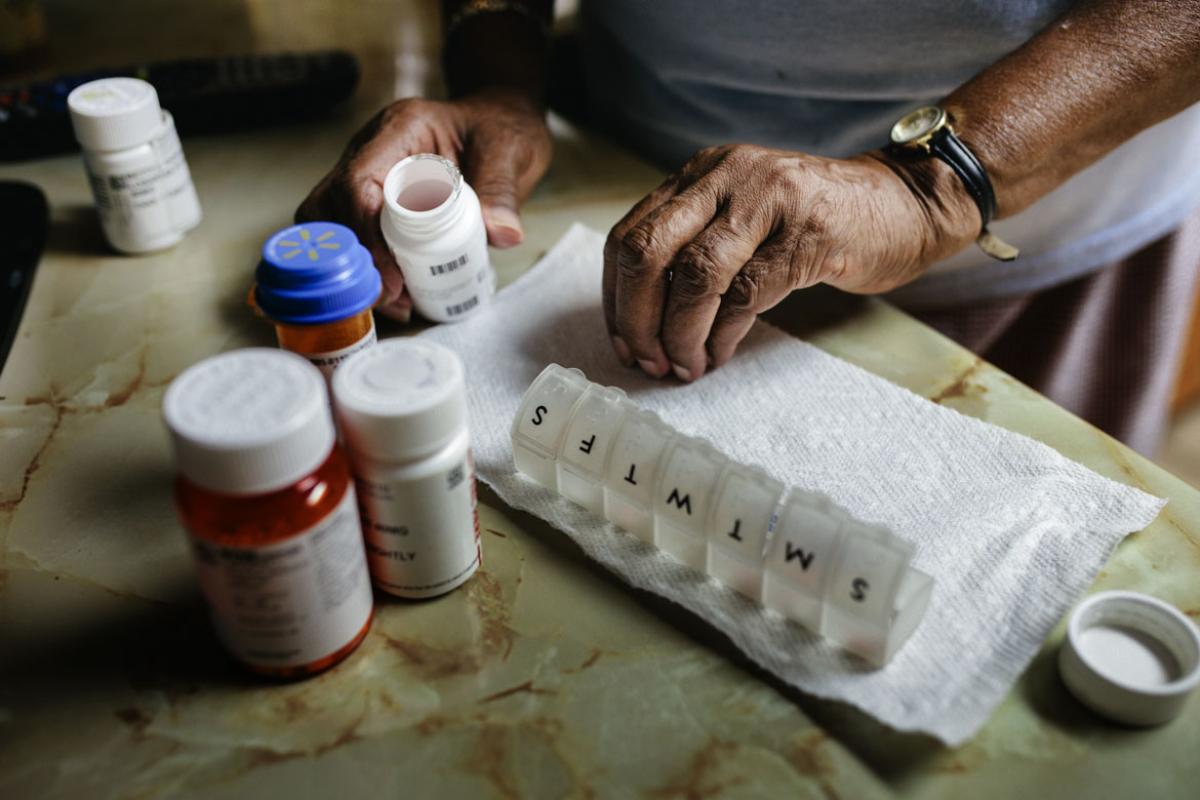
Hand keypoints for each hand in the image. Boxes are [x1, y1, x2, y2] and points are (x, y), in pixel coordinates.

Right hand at [297, 88, 552, 320]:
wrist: (500, 124)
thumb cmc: (500, 130)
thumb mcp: (510, 152)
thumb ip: (503, 191)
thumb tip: (502, 234)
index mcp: (401, 129)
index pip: (360, 180)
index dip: (367, 232)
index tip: (392, 277)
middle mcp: (372, 148)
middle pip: (331, 204)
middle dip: (354, 257)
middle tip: (390, 297)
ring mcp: (368, 173)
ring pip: (331, 222)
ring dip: (355, 265)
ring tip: (396, 300)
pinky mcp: (373, 198)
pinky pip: (352, 233)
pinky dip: (366, 266)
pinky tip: (396, 292)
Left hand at [602, 144, 977, 379]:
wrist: (905, 203)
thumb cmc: (816, 221)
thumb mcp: (743, 217)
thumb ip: (695, 247)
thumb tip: (642, 323)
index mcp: (700, 174)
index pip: (630, 236)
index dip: (617, 299)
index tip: (625, 343)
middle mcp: (725, 177)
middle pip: (648, 252)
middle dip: (636, 319)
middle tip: (647, 362)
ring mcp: (767, 201)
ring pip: (694, 277)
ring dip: (680, 336)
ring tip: (685, 367)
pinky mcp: (807, 235)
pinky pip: (745, 295)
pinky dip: (722, 335)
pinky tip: (719, 355)